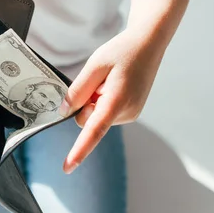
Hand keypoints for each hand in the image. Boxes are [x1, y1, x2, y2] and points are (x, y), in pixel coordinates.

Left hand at [58, 30, 164, 172]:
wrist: (148, 45)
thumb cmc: (122, 51)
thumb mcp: (95, 65)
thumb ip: (78, 90)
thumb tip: (65, 112)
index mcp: (117, 101)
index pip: (94, 131)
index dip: (79, 150)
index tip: (68, 167)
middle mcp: (126, 113)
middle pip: (87, 120)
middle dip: (85, 103)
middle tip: (97, 80)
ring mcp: (131, 114)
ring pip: (96, 116)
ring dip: (95, 99)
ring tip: (110, 79)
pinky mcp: (131, 112)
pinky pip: (105, 112)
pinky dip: (103, 100)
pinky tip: (115, 84)